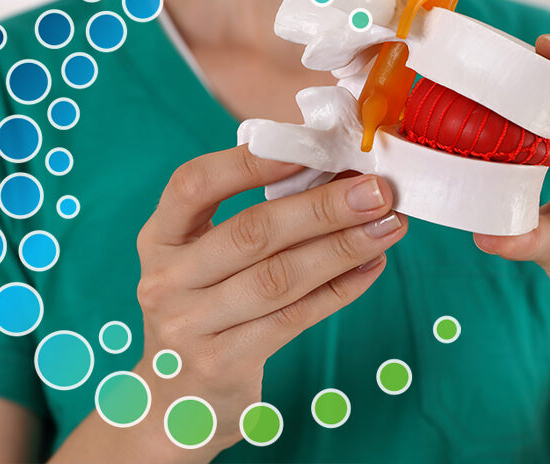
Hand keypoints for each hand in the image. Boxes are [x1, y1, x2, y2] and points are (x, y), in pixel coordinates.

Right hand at [132, 145, 406, 459]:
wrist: (174, 403)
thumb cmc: (204, 311)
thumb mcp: (204, 261)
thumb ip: (253, 219)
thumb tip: (336, 176)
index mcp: (160, 239)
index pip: (194, 184)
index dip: (251, 161)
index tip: (312, 147)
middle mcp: (166, 280)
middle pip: (251, 232)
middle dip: (322, 207)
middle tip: (376, 190)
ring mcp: (190, 327)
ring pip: (279, 278)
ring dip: (343, 247)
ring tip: (389, 225)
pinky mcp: (224, 365)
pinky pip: (295, 318)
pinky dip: (340, 289)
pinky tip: (372, 265)